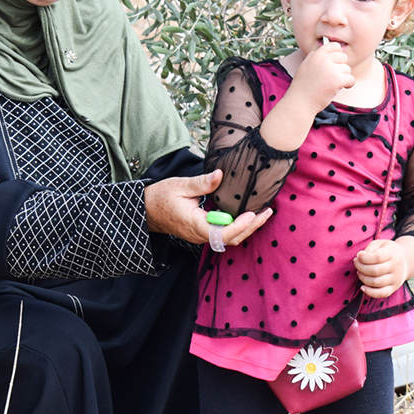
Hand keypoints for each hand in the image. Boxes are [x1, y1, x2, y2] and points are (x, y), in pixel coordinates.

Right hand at [144, 169, 271, 246]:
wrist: (146, 210)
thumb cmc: (161, 196)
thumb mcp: (180, 185)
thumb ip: (202, 183)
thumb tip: (219, 174)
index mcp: (194, 225)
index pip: (221, 233)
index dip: (239, 226)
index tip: (252, 214)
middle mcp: (200, 235)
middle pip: (231, 238)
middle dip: (251, 227)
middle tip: (267, 212)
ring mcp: (202, 236)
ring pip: (229, 238)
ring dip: (247, 227)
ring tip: (264, 213)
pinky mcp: (203, 232)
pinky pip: (224, 234)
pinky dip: (239, 226)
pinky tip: (249, 214)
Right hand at [289, 41, 353, 114]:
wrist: (300, 102)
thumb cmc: (302, 87)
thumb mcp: (305, 66)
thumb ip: (315, 57)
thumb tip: (327, 52)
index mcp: (316, 55)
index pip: (334, 46)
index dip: (337, 54)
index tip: (335, 63)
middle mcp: (324, 59)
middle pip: (343, 57)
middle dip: (340, 67)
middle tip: (332, 77)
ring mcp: (331, 69)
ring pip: (347, 69)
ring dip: (343, 77)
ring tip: (331, 84)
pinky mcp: (337, 80)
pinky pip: (351, 79)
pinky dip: (348, 85)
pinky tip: (339, 88)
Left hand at [354, 237, 413, 298]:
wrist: (405, 261)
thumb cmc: (387, 251)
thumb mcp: (380, 244)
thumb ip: (370, 249)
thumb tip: (360, 256)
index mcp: (392, 253)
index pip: (377, 257)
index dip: (364, 258)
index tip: (358, 256)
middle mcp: (396, 267)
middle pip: (375, 271)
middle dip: (361, 267)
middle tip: (356, 263)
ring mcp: (395, 278)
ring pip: (376, 282)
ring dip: (363, 278)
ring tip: (359, 272)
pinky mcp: (394, 288)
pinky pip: (382, 293)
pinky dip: (370, 292)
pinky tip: (362, 287)